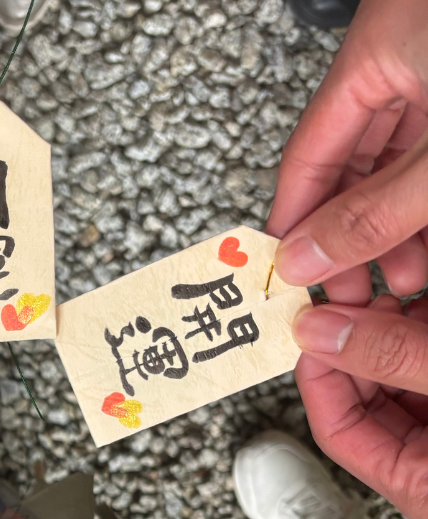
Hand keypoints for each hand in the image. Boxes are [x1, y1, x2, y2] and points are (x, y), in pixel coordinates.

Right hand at [267, 0, 427, 303]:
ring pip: (399, 165)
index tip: (287, 273)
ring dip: (397, 226)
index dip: (294, 220)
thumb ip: (378, 210)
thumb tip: (309, 258)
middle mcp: (406, 59)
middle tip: (350, 286)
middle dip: (354, 234)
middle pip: (353, 164)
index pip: (309, 153)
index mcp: (380, 49)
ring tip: (404, 275)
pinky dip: (426, 204)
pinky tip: (426, 245)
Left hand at [292, 293, 427, 518]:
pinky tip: (424, 298)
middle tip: (358, 292)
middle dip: (361, 340)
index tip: (313, 324)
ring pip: (407, 375)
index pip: (338, 429)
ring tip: (398, 287)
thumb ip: (396, 360)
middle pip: (372, 396)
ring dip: (398, 330)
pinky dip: (426, 332)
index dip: (320, 373)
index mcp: (417, 483)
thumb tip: (322, 330)